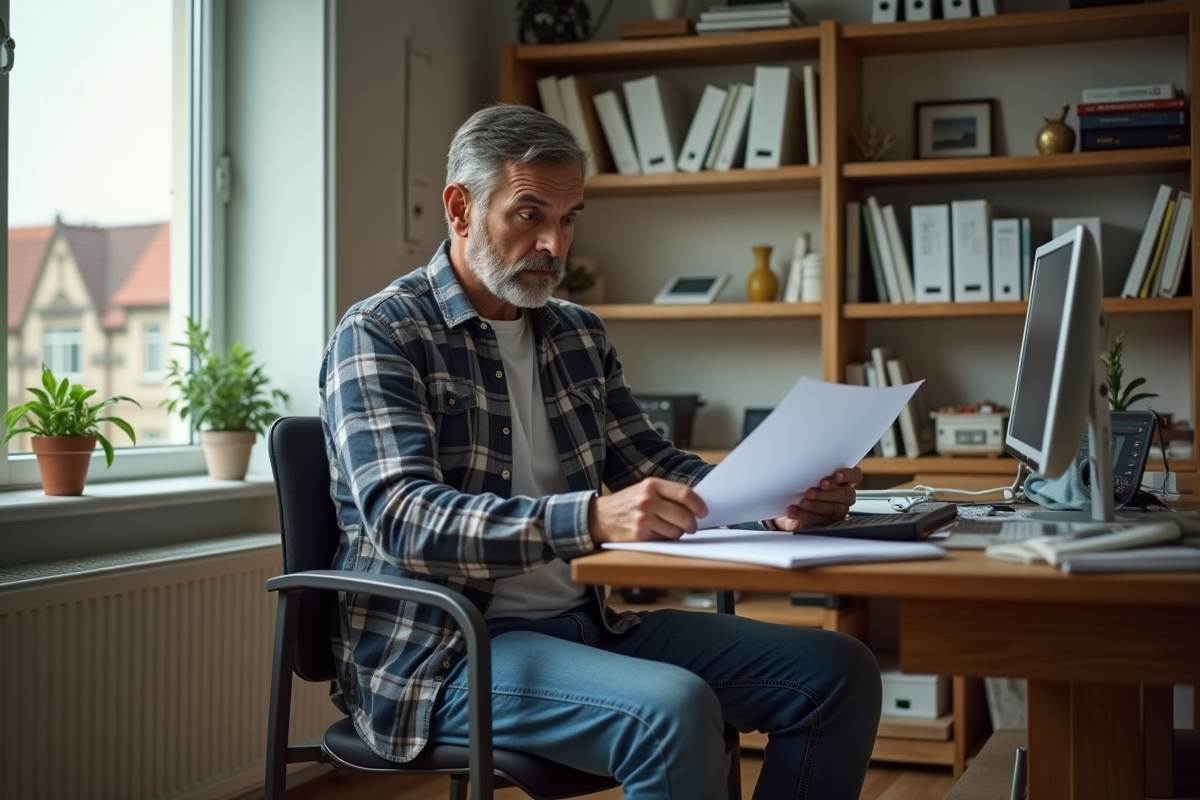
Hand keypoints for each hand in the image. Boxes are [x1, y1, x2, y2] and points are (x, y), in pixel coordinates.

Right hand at [588, 478, 707, 544]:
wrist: (599, 517)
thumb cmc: (626, 504)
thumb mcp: (644, 490)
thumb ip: (667, 494)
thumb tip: (695, 505)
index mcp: (651, 485)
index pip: (684, 493)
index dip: (698, 505)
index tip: (704, 512)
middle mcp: (648, 500)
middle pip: (684, 515)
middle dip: (692, 524)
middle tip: (692, 526)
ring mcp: (643, 518)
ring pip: (676, 531)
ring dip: (678, 533)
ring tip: (669, 529)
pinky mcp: (640, 535)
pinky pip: (664, 540)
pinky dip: (665, 539)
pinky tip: (657, 534)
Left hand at [771, 467, 860, 530]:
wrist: (792, 506)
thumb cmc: (804, 487)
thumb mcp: (809, 478)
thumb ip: (814, 474)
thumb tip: (802, 465)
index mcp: (843, 481)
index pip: (855, 475)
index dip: (848, 475)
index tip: (836, 475)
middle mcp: (844, 496)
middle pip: (845, 494)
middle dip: (827, 493)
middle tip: (810, 492)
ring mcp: (838, 511)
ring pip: (834, 509)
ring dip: (816, 505)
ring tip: (802, 502)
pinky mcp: (828, 523)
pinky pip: (820, 520)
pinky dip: (806, 515)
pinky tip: (795, 511)